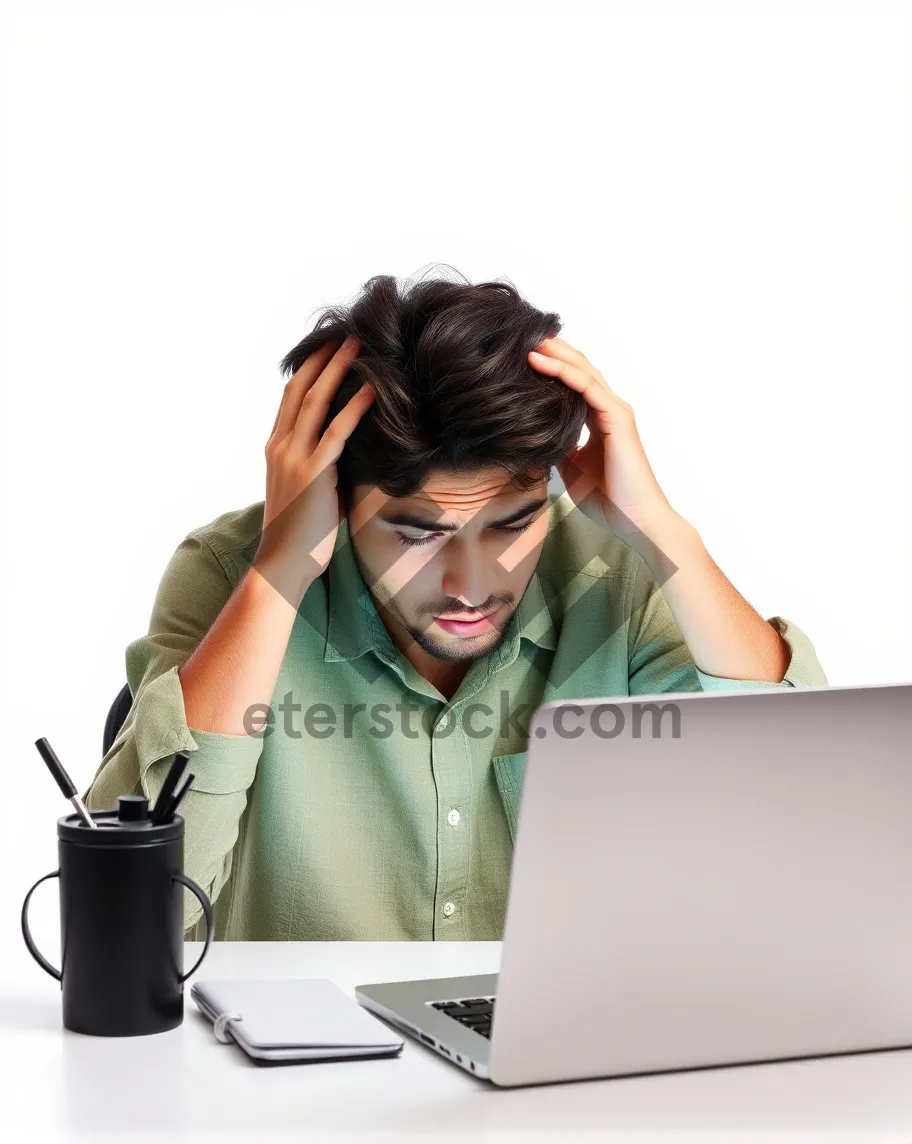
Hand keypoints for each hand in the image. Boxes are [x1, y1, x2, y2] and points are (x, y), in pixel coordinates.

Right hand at [253, 336, 374, 600]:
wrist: (283, 563)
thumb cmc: (301, 532)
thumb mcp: (309, 487)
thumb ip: (321, 462)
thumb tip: (350, 448)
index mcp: (276, 447)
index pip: (291, 396)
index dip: (310, 367)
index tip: (330, 346)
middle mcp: (280, 445)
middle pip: (301, 388)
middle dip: (324, 357)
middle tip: (347, 332)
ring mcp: (293, 458)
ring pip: (315, 401)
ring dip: (339, 370)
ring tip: (361, 346)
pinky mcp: (312, 474)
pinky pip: (336, 432)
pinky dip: (354, 407)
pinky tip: (372, 390)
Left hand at [527, 336, 679, 544]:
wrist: (636, 521)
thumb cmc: (609, 500)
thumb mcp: (572, 470)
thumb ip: (558, 448)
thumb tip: (532, 438)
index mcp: (601, 420)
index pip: (575, 383)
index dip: (553, 366)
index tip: (524, 355)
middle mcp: (610, 409)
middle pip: (580, 369)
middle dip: (554, 350)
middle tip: (524, 333)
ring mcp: (616, 411)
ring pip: (583, 372)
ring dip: (555, 353)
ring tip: (529, 339)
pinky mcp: (618, 419)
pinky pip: (588, 388)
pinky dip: (564, 372)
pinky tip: (541, 361)